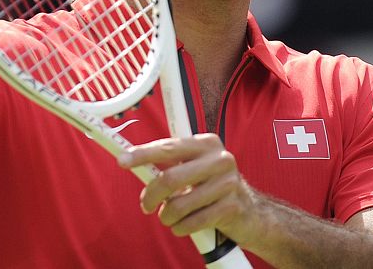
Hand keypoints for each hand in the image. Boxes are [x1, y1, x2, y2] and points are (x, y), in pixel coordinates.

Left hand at [118, 133, 256, 243]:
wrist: (250, 212)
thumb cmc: (212, 187)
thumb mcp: (194, 169)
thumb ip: (168, 165)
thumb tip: (131, 162)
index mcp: (206, 143)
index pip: (168, 147)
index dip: (143, 154)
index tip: (122, 160)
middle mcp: (219, 159)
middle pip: (170, 178)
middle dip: (151, 195)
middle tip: (146, 205)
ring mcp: (228, 183)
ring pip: (179, 205)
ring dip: (167, 216)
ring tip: (170, 217)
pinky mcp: (231, 207)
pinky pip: (192, 222)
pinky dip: (180, 228)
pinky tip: (183, 225)